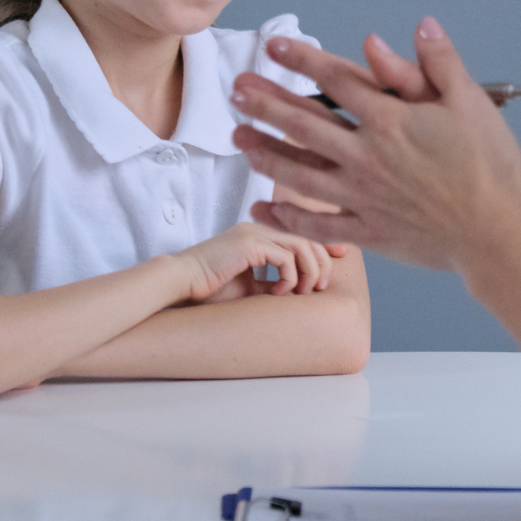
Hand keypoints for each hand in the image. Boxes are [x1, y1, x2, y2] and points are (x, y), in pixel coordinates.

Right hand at [196, 237, 344, 301]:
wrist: (179, 284)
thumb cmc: (208, 289)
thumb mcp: (249, 287)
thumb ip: (271, 283)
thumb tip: (296, 291)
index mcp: (258, 235)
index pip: (300, 232)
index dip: (324, 243)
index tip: (340, 256)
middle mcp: (259, 229)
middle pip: (307, 237)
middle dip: (323, 261)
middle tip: (322, 286)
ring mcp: (254, 233)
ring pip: (302, 245)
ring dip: (309, 271)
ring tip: (303, 292)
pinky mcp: (249, 244)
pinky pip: (285, 257)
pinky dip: (290, 277)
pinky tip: (279, 292)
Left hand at [230, 17, 520, 276]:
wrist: (496, 231)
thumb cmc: (490, 166)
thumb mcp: (472, 103)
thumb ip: (440, 62)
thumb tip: (421, 26)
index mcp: (391, 120)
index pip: (336, 81)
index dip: (302, 60)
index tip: (274, 47)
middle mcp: (367, 156)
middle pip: (305, 125)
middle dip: (266, 105)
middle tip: (237, 89)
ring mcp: (362, 196)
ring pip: (300, 172)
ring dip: (265, 154)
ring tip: (238, 140)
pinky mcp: (368, 231)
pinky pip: (317, 224)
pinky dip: (288, 218)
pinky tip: (263, 208)